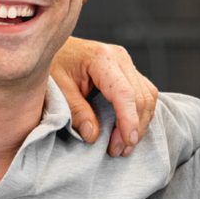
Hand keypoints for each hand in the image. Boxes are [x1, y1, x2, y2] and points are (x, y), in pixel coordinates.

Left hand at [51, 38, 158, 154]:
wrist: (51, 46)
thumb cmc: (53, 64)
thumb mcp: (58, 87)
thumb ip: (76, 110)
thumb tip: (93, 135)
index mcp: (102, 59)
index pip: (125, 93)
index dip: (129, 120)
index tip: (127, 142)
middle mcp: (120, 58)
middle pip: (141, 97)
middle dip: (134, 128)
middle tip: (117, 151)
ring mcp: (126, 64)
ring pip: (148, 97)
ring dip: (140, 124)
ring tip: (122, 146)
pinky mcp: (128, 71)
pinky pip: (144, 94)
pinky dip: (139, 115)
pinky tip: (127, 130)